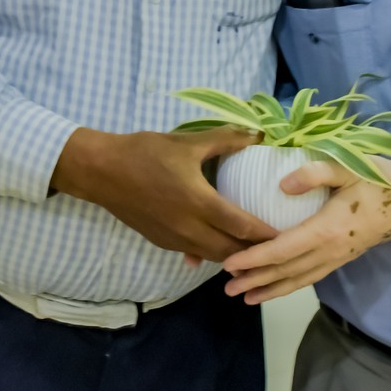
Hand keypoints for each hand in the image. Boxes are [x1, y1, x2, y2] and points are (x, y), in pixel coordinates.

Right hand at [51, 126, 277, 262]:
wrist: (102, 171)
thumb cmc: (145, 152)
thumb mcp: (187, 142)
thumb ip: (225, 140)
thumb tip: (256, 133)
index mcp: (200, 202)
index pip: (243, 226)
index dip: (267, 234)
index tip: (288, 235)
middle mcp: (189, 228)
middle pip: (231, 251)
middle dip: (254, 252)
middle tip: (276, 247)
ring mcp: (174, 239)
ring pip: (213, 256)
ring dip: (233, 255)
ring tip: (253, 250)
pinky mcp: (162, 242)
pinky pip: (194, 252)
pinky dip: (210, 252)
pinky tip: (218, 244)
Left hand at [220, 158, 390, 304]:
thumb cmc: (377, 179)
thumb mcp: (347, 167)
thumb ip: (314, 173)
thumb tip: (282, 186)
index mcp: (326, 229)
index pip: (281, 249)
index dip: (254, 259)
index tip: (230, 264)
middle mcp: (330, 250)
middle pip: (286, 271)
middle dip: (255, 280)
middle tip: (226, 288)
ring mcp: (337, 257)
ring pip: (298, 279)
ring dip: (271, 289)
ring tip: (245, 297)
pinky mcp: (342, 258)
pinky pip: (311, 277)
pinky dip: (290, 285)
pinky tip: (277, 288)